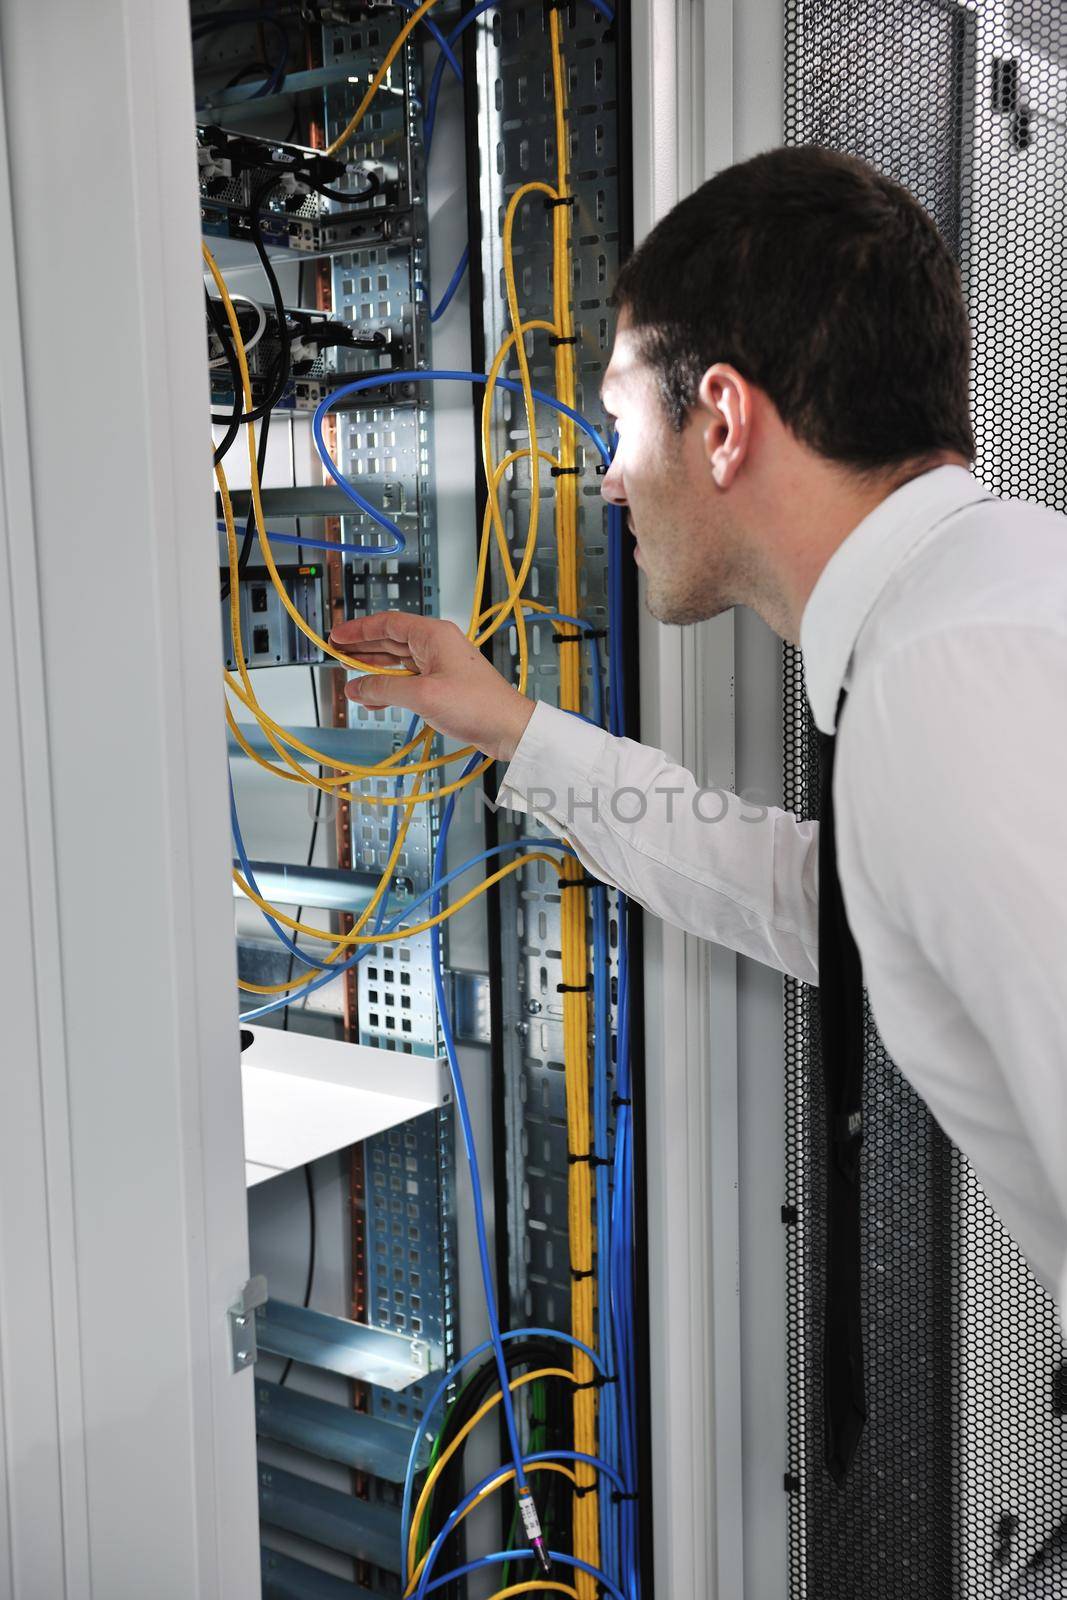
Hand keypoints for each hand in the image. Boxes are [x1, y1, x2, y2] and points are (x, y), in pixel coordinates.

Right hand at [329, 611, 535, 762]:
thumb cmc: (477, 704)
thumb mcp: (422, 695)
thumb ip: (384, 688)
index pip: (388, 623)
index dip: (359, 629)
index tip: (337, 635)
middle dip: (363, 647)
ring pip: (398, 662)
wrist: (508, 728)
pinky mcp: (442, 685)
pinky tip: (374, 698)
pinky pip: (408, 681)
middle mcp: (436, 645)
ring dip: (374, 670)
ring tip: (350, 675)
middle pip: (390, 641)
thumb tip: (355, 687)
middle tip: (337, 653)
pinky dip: (390, 688)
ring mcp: (440, 665)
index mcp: (433, 635)